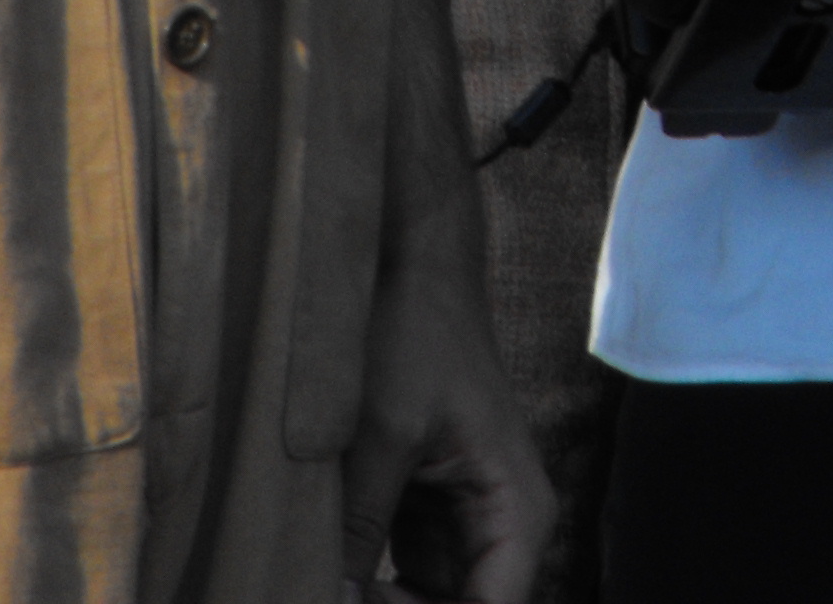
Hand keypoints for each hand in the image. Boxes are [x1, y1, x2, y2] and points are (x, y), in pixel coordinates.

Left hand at [341, 256, 552, 603]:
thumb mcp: (382, 434)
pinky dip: (365, 590)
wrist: (416, 263)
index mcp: (516, 514)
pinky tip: (323, 576)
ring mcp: (467, 527)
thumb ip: (359, 530)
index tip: (352, 603)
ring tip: (316, 581)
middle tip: (324, 592)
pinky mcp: (431, 517)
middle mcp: (504, 530)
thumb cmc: (415, 332)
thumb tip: (325, 601)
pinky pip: (406, 585)